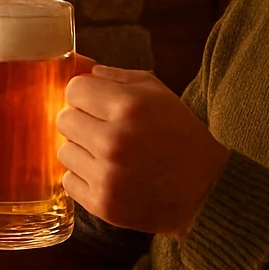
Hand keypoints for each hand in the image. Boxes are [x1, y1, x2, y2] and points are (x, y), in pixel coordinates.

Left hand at [57, 57, 228, 238]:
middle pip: (63, 120)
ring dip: (82, 151)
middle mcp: (114, 140)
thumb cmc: (179, 134)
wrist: (205, 187)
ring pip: (63, 151)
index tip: (96, 104)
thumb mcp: (156, 92)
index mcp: (129, 107)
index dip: (85, 95)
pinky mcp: (103, 204)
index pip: (73, 90)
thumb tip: (77, 65)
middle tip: (104, 130)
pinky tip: (109, 175)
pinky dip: (84, 178)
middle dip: (82, 122)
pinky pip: (68, 181)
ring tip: (110, 155)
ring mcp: (107, 175)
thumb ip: (114, 77)